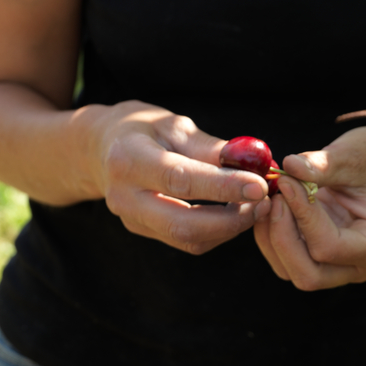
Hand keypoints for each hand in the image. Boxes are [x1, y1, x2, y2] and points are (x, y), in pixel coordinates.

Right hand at [91, 101, 270, 254]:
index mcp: (129, 160)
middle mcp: (125, 197)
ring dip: (229, 228)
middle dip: (231, 219)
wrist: (101, 150)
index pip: (181, 180)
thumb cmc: (142, 130)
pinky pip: (187, 240)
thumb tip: (254, 164)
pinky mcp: (144, 232)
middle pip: (183, 224)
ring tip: (256, 206)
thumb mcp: (174, 125)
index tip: (260, 185)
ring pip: (188, 238)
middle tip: (264, 203)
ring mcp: (132, 220)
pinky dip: (217, 231)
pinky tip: (236, 213)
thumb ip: (211, 148)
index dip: (223, 187)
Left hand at [253, 126, 365, 289]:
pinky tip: (271, 206)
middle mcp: (358, 267)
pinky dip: (270, 236)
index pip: (329, 246)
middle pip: (308, 275)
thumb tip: (289, 166)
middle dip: (282, 236)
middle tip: (275, 196)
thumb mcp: (353, 155)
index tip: (286, 181)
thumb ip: (322, 164)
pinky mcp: (317, 261)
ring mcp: (337, 269)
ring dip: (272, 237)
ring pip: (291, 272)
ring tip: (272, 197)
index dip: (302, 215)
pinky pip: (285, 261)